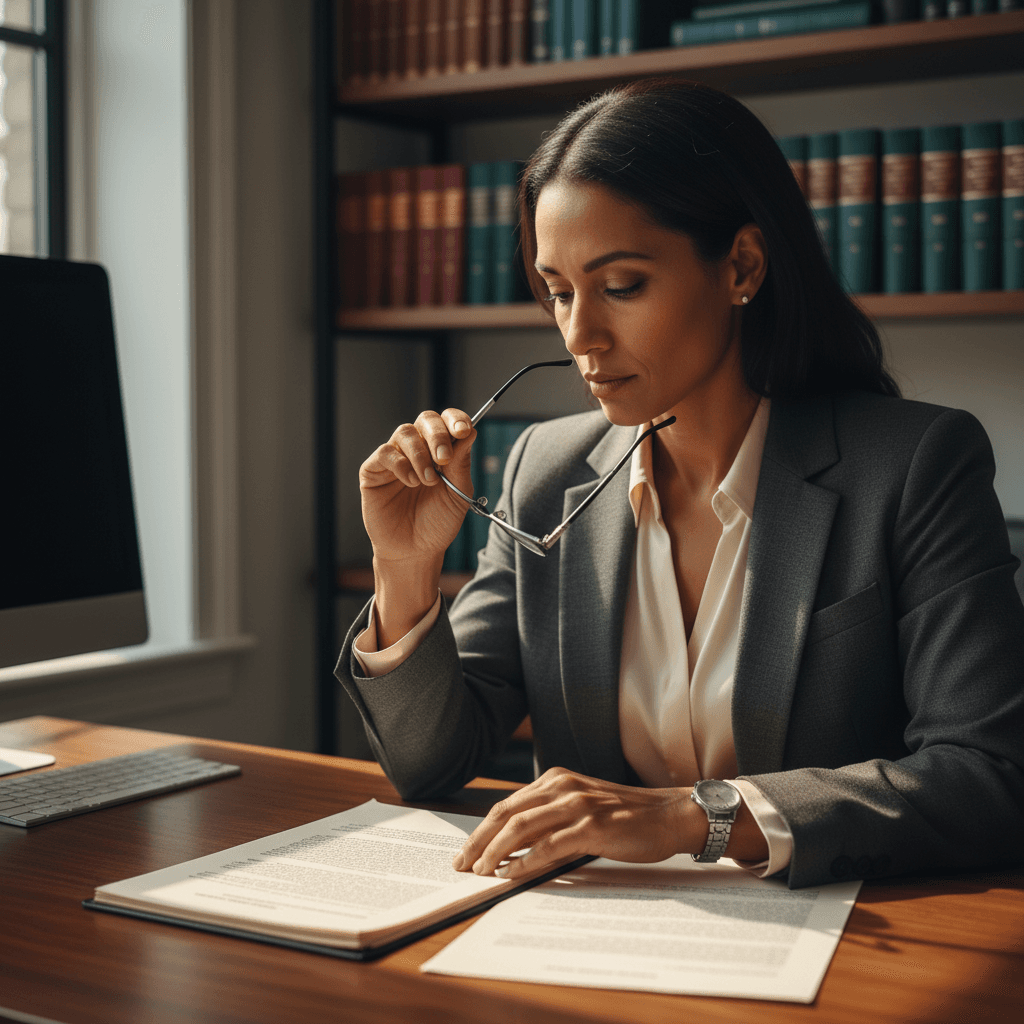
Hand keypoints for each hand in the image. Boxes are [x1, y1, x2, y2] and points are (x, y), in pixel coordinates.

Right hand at [359, 408, 475, 565]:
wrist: (415, 551)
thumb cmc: (437, 523)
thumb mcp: (458, 495)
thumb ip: (461, 464)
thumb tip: (469, 432)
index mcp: (441, 450)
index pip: (447, 421)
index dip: (456, 419)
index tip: (464, 431)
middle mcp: (418, 449)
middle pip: (426, 420)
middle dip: (438, 435)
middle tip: (444, 458)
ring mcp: (395, 458)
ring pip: (405, 432)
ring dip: (420, 454)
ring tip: (427, 480)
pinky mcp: (374, 470)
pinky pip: (385, 453)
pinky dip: (401, 464)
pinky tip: (411, 483)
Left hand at [452, 768, 700, 879]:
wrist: (669, 815)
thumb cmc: (625, 817)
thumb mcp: (580, 810)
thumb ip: (549, 822)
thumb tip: (511, 851)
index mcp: (556, 780)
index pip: (507, 805)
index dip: (481, 830)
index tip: (464, 853)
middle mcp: (562, 786)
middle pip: (507, 813)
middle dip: (479, 841)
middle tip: (461, 865)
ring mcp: (577, 804)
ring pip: (522, 826)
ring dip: (495, 851)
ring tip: (480, 871)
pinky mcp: (593, 825)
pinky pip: (550, 844)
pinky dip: (526, 860)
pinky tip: (511, 874)